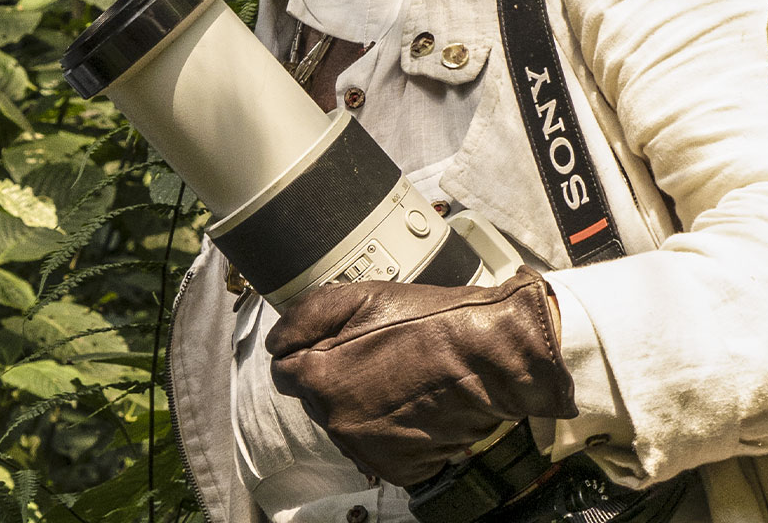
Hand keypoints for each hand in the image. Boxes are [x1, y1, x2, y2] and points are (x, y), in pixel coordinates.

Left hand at [265, 268, 575, 486]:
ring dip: (362, 408)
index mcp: (319, 379)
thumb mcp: (358, 297)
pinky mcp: (399, 469)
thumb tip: (276, 342)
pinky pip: (378, 449)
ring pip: (347, 426)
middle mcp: (336, 423)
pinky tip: (413, 406)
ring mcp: (368, 450)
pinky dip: (391, 433)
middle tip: (378, 358)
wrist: (490, 359)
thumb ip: (303, 317)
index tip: (339, 346)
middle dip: (338, 380)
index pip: (286, 372)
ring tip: (400, 380)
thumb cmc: (428, 323)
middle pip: (318, 400)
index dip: (312, 354)